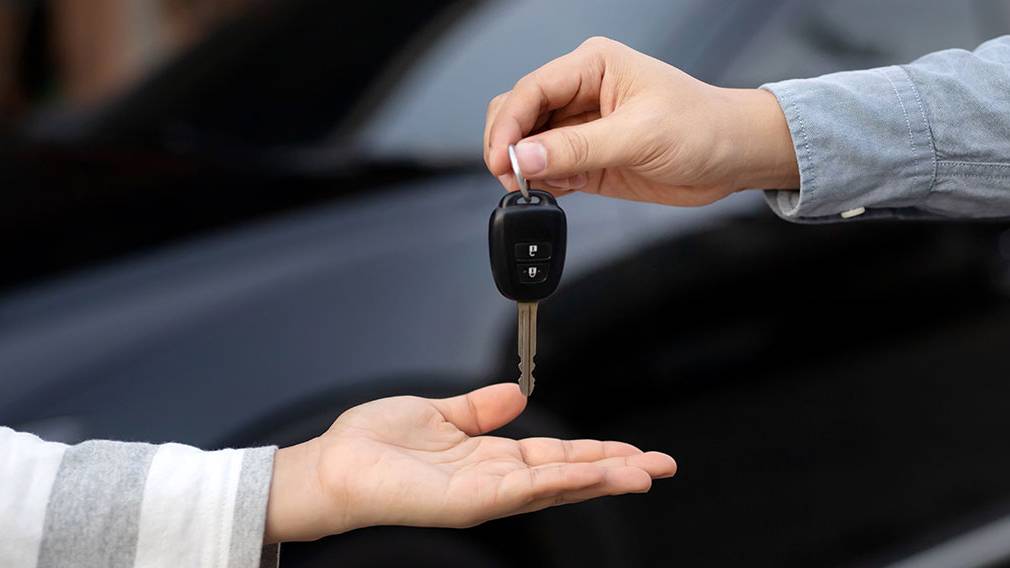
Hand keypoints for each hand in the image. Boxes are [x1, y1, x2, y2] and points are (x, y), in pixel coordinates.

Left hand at [264, 383, 675, 542]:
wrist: (334, 465)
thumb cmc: (375, 443)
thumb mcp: (439, 412)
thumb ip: (479, 408)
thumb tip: (515, 393)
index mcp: (491, 457)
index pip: (557, 456)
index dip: (598, 452)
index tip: (636, 450)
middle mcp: (495, 479)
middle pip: (569, 474)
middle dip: (617, 469)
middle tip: (663, 466)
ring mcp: (485, 494)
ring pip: (556, 484)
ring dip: (602, 478)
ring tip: (644, 473)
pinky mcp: (468, 501)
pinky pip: (522, 488)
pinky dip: (558, 481)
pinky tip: (590, 476)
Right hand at [484, 36, 799, 205]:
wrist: (735, 157)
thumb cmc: (704, 127)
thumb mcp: (639, 136)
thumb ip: (578, 148)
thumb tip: (526, 157)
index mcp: (593, 66)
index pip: (532, 90)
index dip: (509, 126)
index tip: (501, 159)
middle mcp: (582, 93)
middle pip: (519, 114)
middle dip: (510, 146)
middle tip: (513, 177)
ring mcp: (583, 128)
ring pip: (529, 146)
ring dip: (525, 169)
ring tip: (535, 188)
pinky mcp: (588, 160)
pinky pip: (549, 171)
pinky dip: (543, 185)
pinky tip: (553, 192)